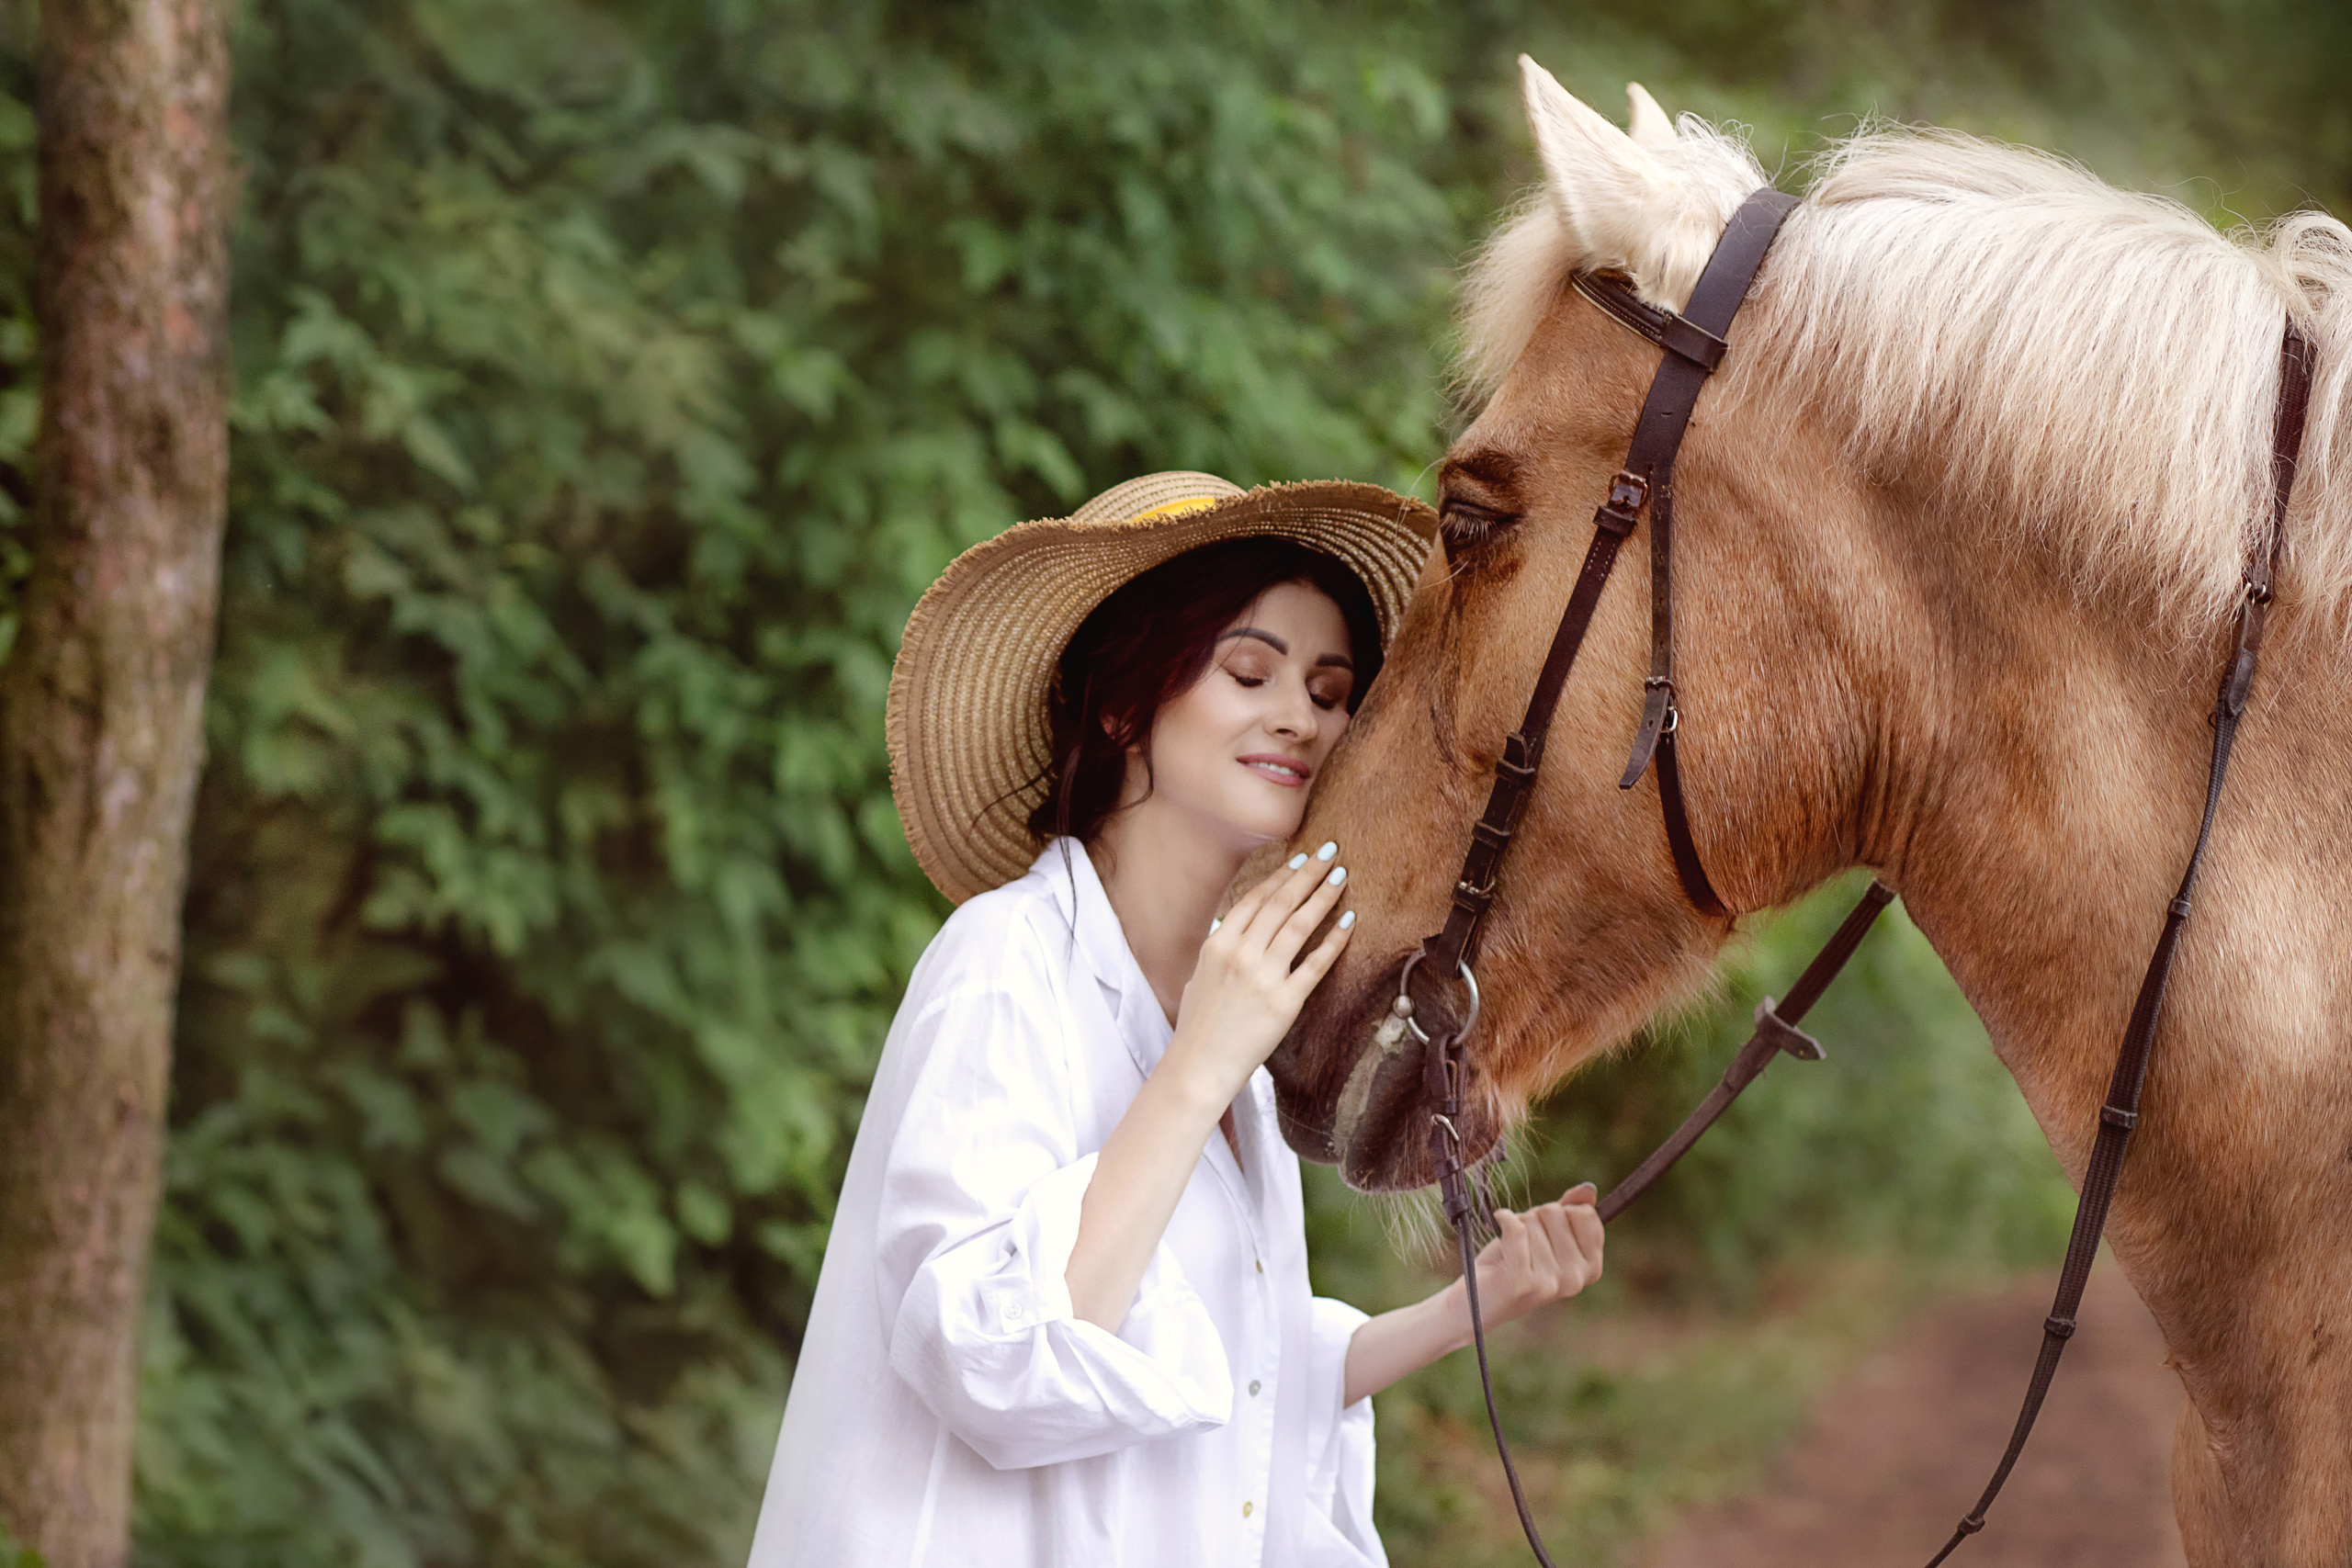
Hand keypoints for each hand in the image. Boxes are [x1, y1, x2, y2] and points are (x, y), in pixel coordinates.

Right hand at [1162, 842, 1354, 1105]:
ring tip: (1341, 877)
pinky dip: (1335, 940)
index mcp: (1218, 943)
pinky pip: (1316, 964)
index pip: (1256, 898)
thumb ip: (1223, 945)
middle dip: (1308, 874)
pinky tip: (1350, 921)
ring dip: (1324, 896)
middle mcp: (1241, 954)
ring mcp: (1264, 977)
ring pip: (1300, 925)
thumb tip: (1240, 924)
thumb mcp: (1201, 973)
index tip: (1301, 858)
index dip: (1282, 875)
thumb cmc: (1198, 1022)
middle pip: (1281, 904)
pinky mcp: (1285, 1002)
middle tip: (1330, 853)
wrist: (1200, 1065)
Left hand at [1449, 1183, 1603, 1335]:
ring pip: (1532, 1221)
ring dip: (1515, 1227)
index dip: (1560, 1212)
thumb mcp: (1546, 1236)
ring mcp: (1550, 1284)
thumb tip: (1588, 1190)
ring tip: (1509, 1251)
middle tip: (1522, 1244)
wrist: (1474, 1302)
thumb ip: (1570, 1213)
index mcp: (1590, 1268)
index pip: (1585, 1214)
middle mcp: (1575, 1279)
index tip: (1546, 1231)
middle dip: (1534, 1219)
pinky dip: (1503, 1220)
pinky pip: (1516, 1230)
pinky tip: (1499, 1225)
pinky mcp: (1523, 1282)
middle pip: (1556, 1212)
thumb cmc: (1511, 1264)